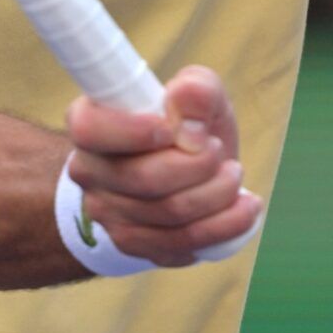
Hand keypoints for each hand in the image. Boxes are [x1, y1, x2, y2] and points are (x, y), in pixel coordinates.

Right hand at [64, 65, 263, 266]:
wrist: (187, 173)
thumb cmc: (188, 125)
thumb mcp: (200, 95)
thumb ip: (197, 89)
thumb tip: (186, 96)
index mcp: (92, 122)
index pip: (90, 129)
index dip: (132, 131)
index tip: (170, 129)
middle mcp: (90, 170)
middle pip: (143, 178)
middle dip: (198, 164)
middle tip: (219, 150)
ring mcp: (107, 213)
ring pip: (168, 214)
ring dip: (217, 194)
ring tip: (234, 174)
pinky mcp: (132, 244)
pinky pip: (180, 244)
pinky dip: (223, 226)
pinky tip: (242, 208)